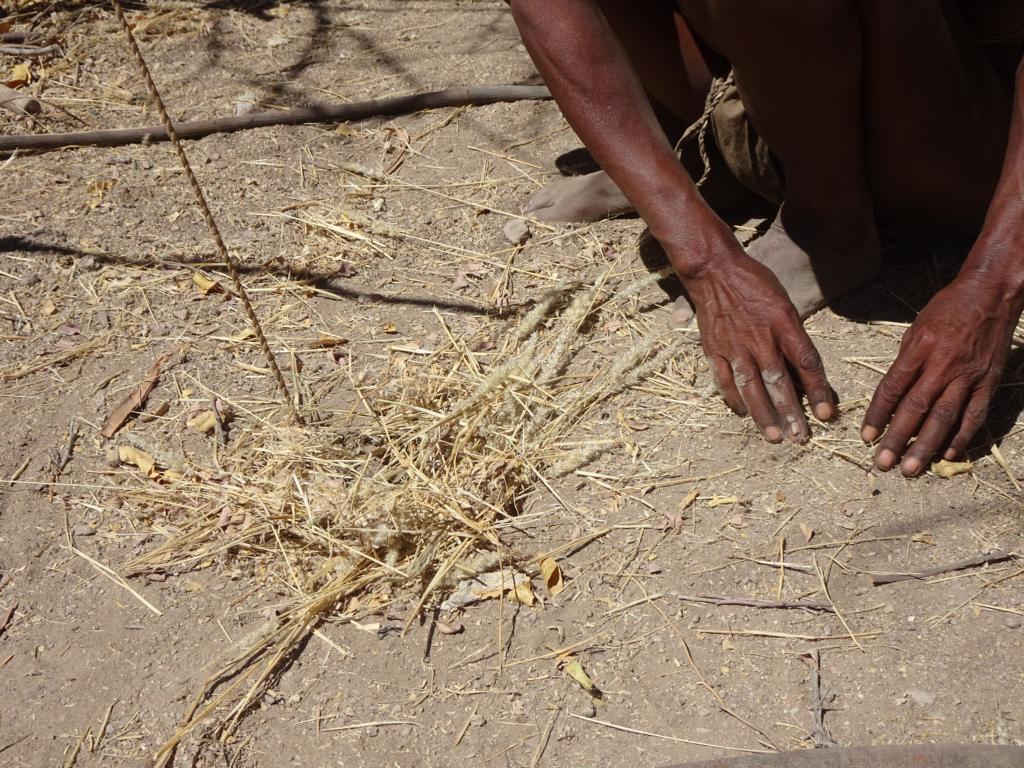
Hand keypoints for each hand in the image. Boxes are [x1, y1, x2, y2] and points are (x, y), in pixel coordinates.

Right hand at [685, 250, 834, 442]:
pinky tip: (743, 413)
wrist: (714, 271)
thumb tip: (803, 368)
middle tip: (800, 438)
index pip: (806, 363)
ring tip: (775, 436)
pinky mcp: (714, 349)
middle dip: (791, 413)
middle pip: (779, 382)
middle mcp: (760, 338)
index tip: (826, 414)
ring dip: (764, 415)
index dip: (818, 391)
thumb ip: (792, 335)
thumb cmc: (755, 284)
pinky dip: (734, 399)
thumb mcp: (784, 303)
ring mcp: (735, 346)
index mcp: (784, 324)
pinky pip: (725, 380)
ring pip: (751, 387)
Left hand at [861, 276, 1018, 475]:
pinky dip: (961, 437)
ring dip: (926, 446)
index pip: (892, 388)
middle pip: (915, 408)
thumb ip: (905, 361)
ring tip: (911, 469)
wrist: (992, 294)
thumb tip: (893, 395)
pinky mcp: (989, 382)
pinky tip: (948, 455)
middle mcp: (943, 364)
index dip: (877, 415)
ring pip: (944, 417)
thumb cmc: (947, 309)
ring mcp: (968, 375)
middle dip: (897, 439)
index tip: (866, 437)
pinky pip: (974, 415)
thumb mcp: (916, 328)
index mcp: (919, 349)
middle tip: (883, 463)